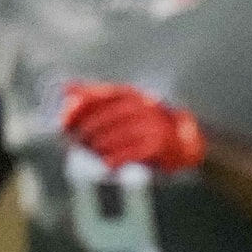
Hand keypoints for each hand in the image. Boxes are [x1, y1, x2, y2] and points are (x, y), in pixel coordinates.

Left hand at [61, 81, 207, 171]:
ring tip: (92, 154)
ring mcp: (152, 125)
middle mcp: (144, 106)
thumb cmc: (149, 127)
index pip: (100, 96)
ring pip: (115, 136)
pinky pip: (129, 153)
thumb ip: (98, 98)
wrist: (187, 144)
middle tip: (77, 143)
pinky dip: (114, 160)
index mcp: (133, 94)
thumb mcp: (127, 107)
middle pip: (105, 118)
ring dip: (98, 148)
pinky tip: (107, 164)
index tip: (63, 120)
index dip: (78, 108)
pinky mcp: (159, 145)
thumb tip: (66, 87)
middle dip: (86, 132)